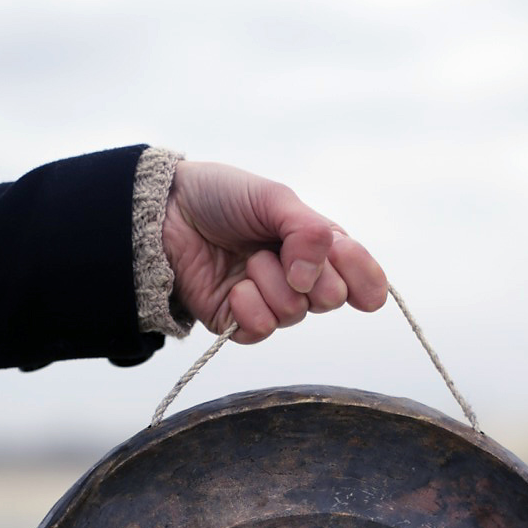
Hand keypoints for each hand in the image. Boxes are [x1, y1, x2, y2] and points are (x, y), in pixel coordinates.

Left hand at [162, 161, 387, 343]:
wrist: (165, 212)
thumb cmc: (221, 197)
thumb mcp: (274, 199)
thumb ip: (308, 233)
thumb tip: (312, 277)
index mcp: (317, 247)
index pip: (361, 276)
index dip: (362, 273)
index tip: (340, 253)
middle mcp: (300, 278)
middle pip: (332, 298)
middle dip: (309, 274)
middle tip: (279, 250)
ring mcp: (271, 302)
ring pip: (295, 314)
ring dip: (269, 282)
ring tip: (246, 260)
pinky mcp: (240, 323)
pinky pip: (262, 330)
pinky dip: (248, 307)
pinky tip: (233, 288)